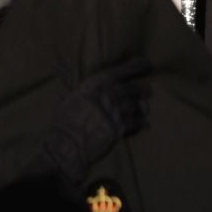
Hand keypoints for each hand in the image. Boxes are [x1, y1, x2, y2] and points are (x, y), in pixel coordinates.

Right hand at [45, 58, 151, 183]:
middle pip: (131, 89)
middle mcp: (105, 97)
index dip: (134, 67)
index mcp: (91, 87)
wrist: (64, 147)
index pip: (117, 72)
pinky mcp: (118, 129)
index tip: (145, 64)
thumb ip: (78, 91)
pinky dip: (140, 122)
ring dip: (143, 106)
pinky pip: (135, 122)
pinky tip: (144, 123)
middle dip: (142, 89)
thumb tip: (70, 84)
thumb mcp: (66, 102)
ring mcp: (113, 113)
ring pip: (136, 105)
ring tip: (146, 106)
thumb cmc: (63, 125)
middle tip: (148, 90)